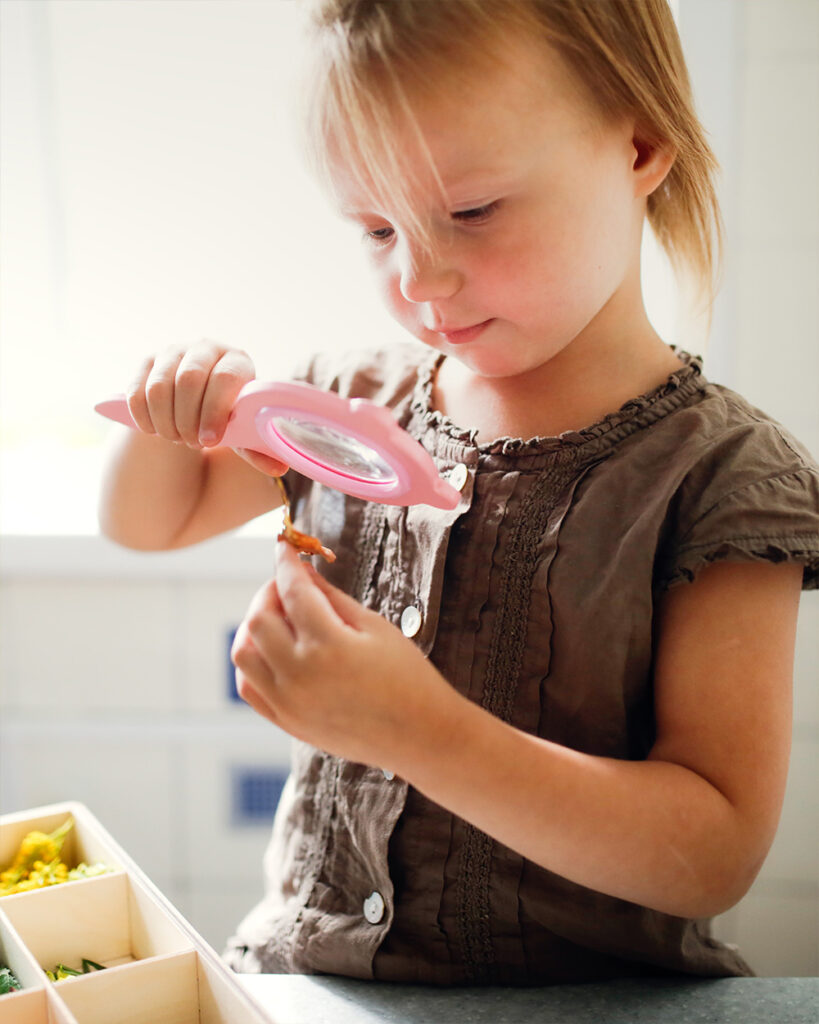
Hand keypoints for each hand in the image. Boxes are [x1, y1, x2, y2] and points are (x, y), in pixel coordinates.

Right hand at [125, 341, 285, 475]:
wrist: (198, 402)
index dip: (215, 411)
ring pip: (159, 387)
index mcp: (237, 360)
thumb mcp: (243, 431)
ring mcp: (173, 352)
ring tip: (177, 438)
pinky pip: (137, 392)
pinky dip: (144, 418)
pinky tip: (155, 431)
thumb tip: (278, 469)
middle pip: (188, 380)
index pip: (225, 378)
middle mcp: (206, 348)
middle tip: (193, 444)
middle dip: (188, 420)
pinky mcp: (147, 362)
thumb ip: (256, 448)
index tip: (210, 441)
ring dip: (166, 422)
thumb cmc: (227, 416)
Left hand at [231, 542, 459, 771]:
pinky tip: (274, 651)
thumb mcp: (375, 627)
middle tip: (289, 586)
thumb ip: (333, 598)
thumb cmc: (407, 677)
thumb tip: (303, 573)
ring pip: (243, 654)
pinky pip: (249, 687)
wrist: (419, 734)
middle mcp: (300, 676)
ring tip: (280, 619)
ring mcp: (289, 703)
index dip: (287, 563)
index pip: (292, 591)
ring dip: (254, 627)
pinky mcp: (287, 722)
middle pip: (258, 619)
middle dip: (269, 593)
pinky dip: (253, 662)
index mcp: (329, 647)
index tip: (285, 548)